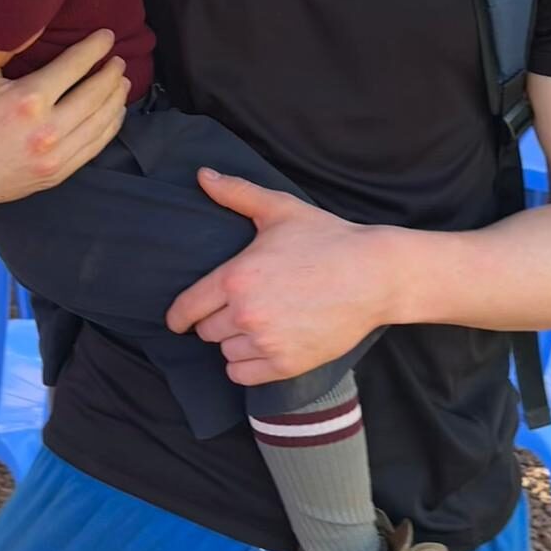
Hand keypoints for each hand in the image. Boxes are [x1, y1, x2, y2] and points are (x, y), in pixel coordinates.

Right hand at [0, 29, 130, 207]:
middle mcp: (47, 131)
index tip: (106, 36)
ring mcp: (54, 157)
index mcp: (28, 100)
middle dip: (111, 72)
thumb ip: (6, 45)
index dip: (95, 47)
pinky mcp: (56, 174)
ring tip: (121, 81)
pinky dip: (110, 127)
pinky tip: (114, 113)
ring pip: (101, 122)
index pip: (75, 66)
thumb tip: (36, 22)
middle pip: (96, 94)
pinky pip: (94, 147)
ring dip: (116, 99)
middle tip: (117, 59)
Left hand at [165, 170, 387, 384]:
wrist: (373, 275)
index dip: (179, 315)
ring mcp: (266, 342)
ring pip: (225, 353)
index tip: (178, 321)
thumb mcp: (279, 209)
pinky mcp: (286, 365)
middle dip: (215, 319)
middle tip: (236, 308)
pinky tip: (261, 345)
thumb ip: (236, 193)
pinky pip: (243, 375)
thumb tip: (202, 175)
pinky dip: (247, 364)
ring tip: (254, 324)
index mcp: (236, 277)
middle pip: (206, 331)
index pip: (188, 307)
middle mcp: (246, 314)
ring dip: (233, 341)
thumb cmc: (326, 238)